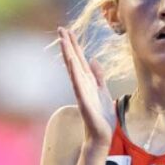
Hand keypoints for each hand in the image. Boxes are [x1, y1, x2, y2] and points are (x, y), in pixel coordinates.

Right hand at [58, 26, 115, 149]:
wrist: (101, 136)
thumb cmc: (101, 116)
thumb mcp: (103, 91)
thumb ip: (98, 76)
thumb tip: (94, 60)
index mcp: (87, 81)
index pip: (79, 59)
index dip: (74, 44)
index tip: (67, 30)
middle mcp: (82, 84)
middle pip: (74, 60)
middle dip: (68, 44)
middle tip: (61, 28)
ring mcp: (82, 93)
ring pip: (74, 70)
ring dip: (68, 55)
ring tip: (63, 41)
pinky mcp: (84, 103)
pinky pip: (78, 86)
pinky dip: (74, 74)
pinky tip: (71, 64)